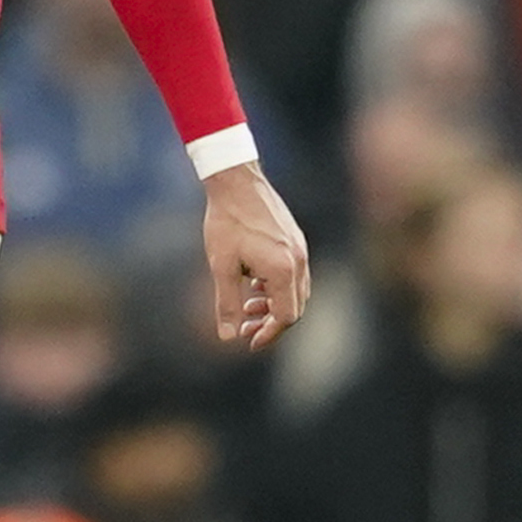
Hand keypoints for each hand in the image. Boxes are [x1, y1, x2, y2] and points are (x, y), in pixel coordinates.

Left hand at [200, 161, 310, 350]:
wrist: (236, 180)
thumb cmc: (227, 221)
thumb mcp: (222, 266)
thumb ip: (227, 304)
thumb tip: (227, 338)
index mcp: (282, 269)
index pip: (286, 316)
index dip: (269, 334)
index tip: (249, 341)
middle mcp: (298, 260)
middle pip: (295, 307)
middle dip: (271, 322)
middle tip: (245, 328)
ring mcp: (300, 249)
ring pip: (296, 291)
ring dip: (274, 304)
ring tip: (247, 305)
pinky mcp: (295, 240)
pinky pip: (294, 274)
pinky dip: (277, 287)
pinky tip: (253, 282)